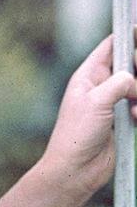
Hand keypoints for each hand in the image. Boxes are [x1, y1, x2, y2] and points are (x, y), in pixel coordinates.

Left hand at [39, 35, 136, 198]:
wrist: (75, 170)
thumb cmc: (76, 135)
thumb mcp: (96, 102)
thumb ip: (118, 83)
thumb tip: (134, 78)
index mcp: (89, 75)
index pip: (110, 46)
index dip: (127, 36)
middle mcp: (101, 86)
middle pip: (130, 65)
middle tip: (136, 88)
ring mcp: (113, 104)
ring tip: (136, 109)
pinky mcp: (123, 121)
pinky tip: (136, 119)